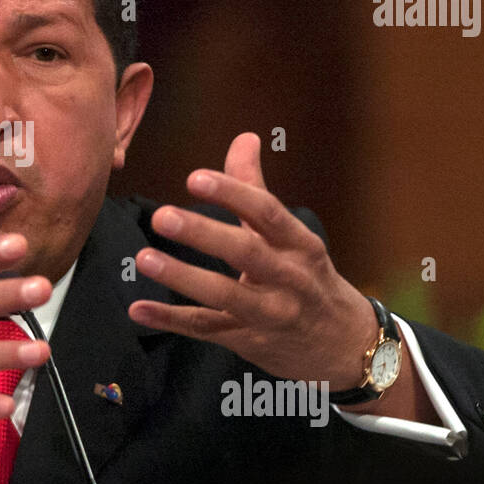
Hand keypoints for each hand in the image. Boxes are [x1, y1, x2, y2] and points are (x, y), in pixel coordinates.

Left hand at [127, 132, 376, 386]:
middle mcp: (288, 278)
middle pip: (246, 253)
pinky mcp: (249, 341)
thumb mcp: (292, 236)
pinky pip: (207, 329)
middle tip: (161, 217)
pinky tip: (139, 309)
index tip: (196, 178)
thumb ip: (256, 188)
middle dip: (203, 234)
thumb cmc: (309, 278)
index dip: (232, 194)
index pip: (266, 213)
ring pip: (224, 296)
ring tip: (144, 259)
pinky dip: (171, 320)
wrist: (345, 345)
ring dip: (183, 277)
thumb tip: (243, 137)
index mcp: (299, 244)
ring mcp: (269, 314)